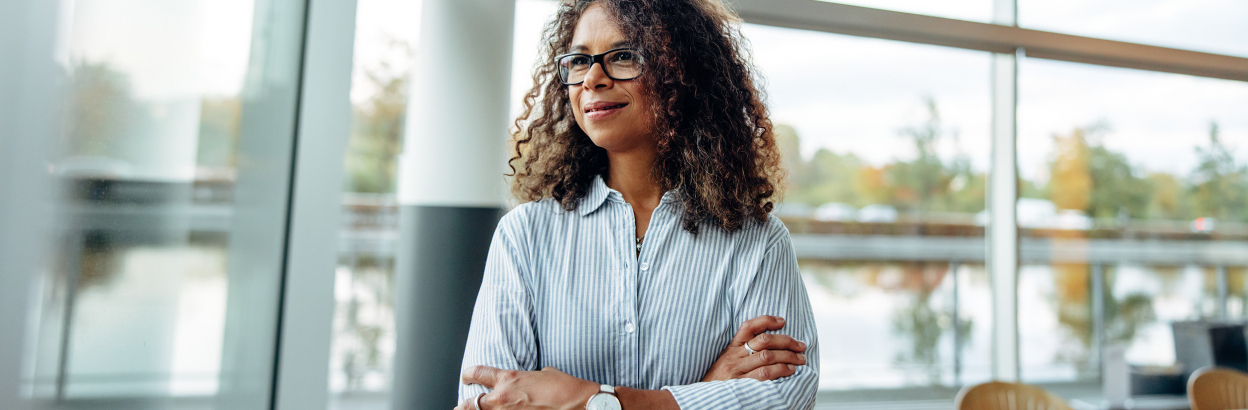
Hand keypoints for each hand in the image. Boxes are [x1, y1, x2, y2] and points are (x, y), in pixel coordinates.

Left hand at [455, 366, 598, 409]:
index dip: (468, 375)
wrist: (578, 405)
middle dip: (464, 406)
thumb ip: (529, 377)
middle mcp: (503, 398)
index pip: (478, 373)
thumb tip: (529, 381)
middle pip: (472, 404)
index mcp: (510, 379)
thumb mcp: (544, 374)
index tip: (466, 377)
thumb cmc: (565, 388)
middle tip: (461, 406)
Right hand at [701, 315, 807, 381]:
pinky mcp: (742, 384)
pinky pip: (764, 375)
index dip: (766, 321)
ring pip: (767, 357)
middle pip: (764, 341)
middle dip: (786, 342)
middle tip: (801, 346)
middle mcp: (734, 356)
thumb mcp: (727, 359)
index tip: (782, 321)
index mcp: (732, 347)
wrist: (705, 398)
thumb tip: (770, 343)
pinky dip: (780, 371)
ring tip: (799, 360)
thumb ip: (743, 350)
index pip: (749, 327)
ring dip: (787, 357)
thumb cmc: (720, 379)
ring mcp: (738, 370)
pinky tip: (789, 371)